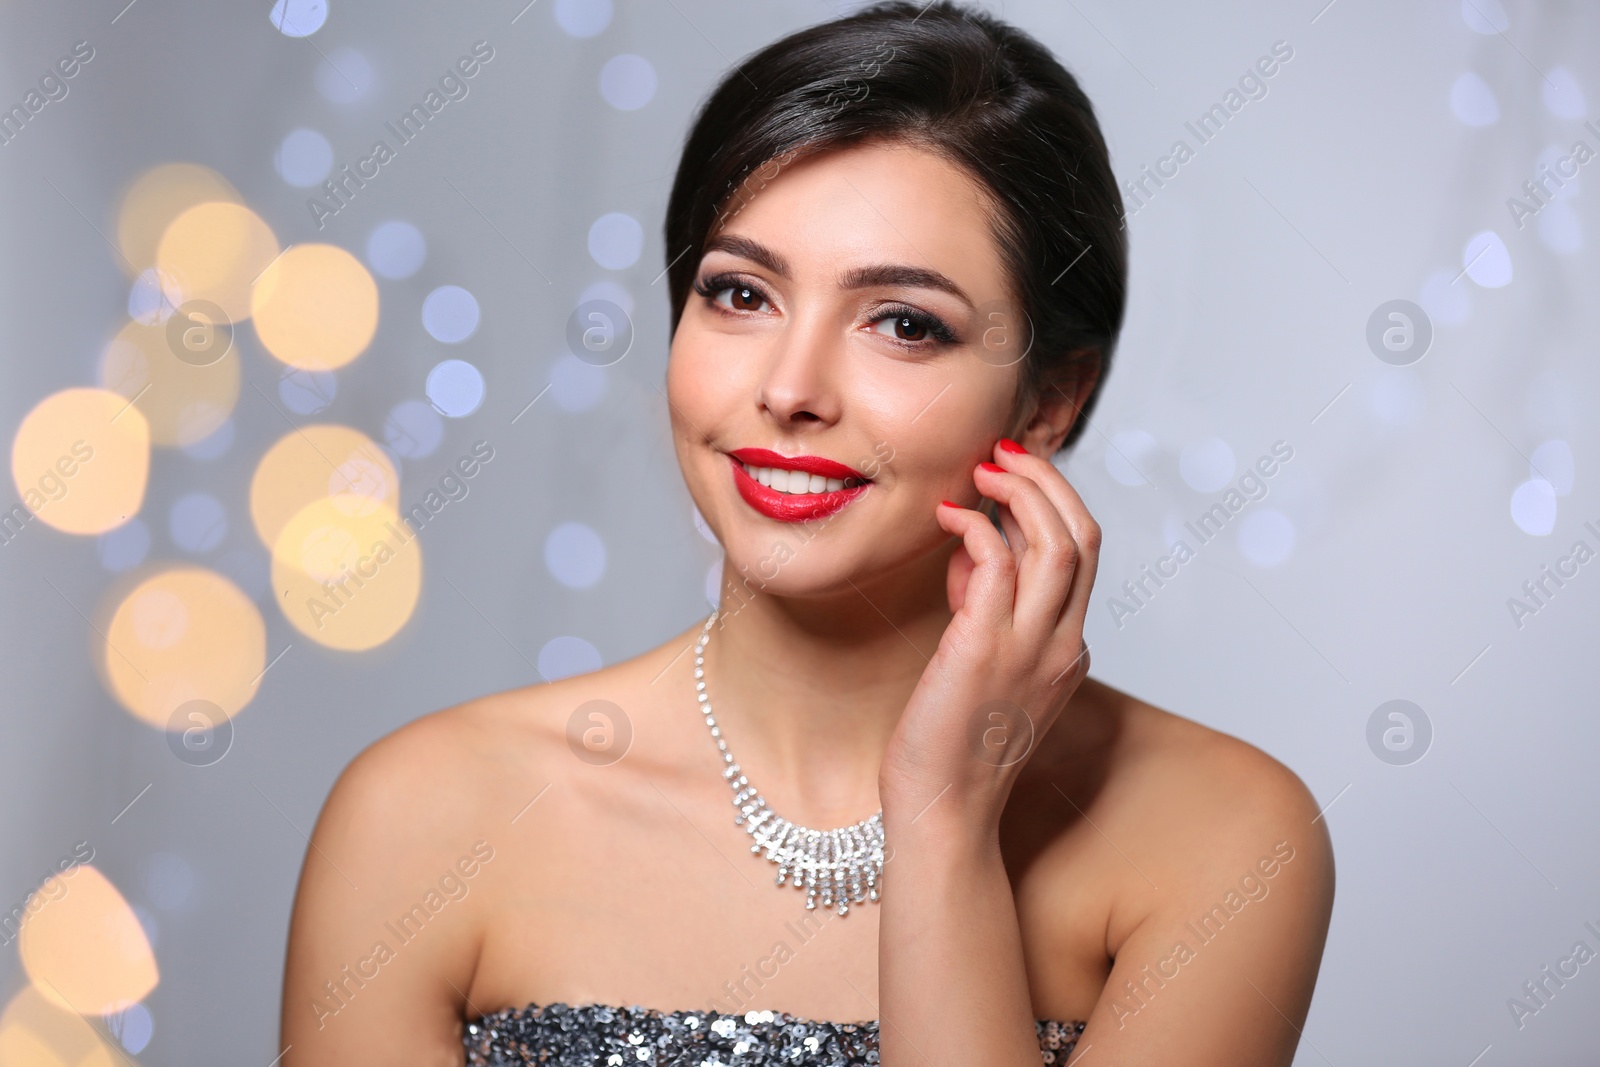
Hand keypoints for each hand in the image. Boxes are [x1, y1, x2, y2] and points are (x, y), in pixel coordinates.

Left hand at [878, 437, 1099, 832]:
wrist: (942, 813)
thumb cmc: (950, 749)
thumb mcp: (981, 668)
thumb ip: (984, 610)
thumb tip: (969, 553)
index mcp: (1067, 651)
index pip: (1082, 556)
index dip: (1053, 503)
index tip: (1014, 476)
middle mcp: (1062, 645)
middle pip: (1085, 536)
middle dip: (1049, 481)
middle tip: (1004, 453)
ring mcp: (1030, 647)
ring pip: (1058, 541)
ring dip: (1022, 491)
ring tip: (983, 469)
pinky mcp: (985, 648)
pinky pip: (997, 561)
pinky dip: (978, 525)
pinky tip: (948, 516)